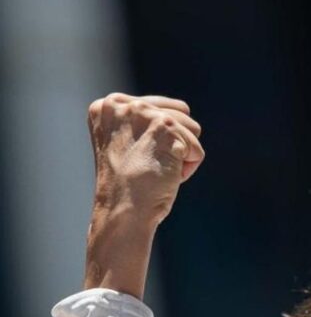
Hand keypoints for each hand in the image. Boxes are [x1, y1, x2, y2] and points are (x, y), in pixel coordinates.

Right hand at [87, 92, 204, 225]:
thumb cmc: (127, 184)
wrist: (122, 211)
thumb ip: (143, 121)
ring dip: (183, 155)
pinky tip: (164, 177)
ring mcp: (145, 114)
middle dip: (175, 143)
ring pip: (193, 129)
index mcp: (108, 105)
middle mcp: (124, 104)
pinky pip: (197, 150)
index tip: (140, 156)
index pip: (162, 106)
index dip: (163, 137)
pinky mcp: (165, 128)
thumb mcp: (126, 142)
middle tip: (147, 164)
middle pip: (182, 114)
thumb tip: (182, 110)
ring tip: (155, 170)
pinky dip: (188, 169)